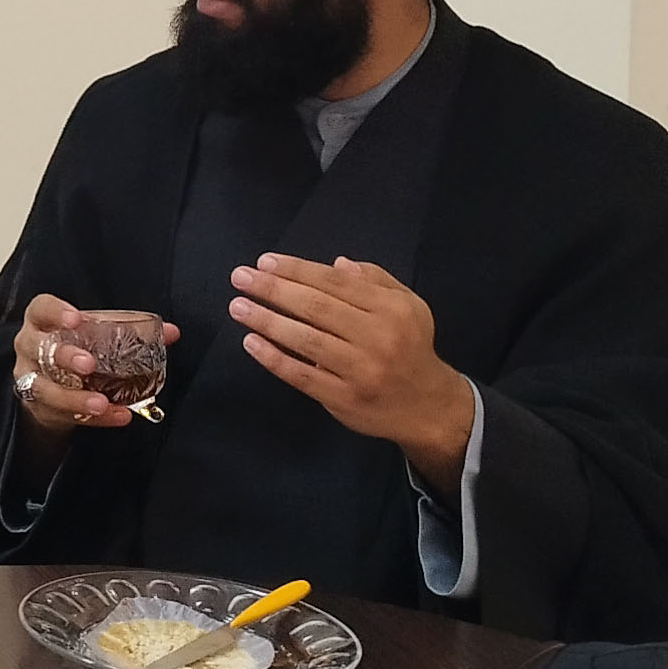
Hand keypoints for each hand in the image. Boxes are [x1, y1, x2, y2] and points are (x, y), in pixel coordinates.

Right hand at [10, 293, 175, 436]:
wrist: (52, 385)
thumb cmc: (76, 348)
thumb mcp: (97, 335)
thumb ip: (129, 331)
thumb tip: (171, 332)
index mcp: (42, 321)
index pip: (41, 309)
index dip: (56, 312)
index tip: (76, 319)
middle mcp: (29, 347)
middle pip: (37, 347)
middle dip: (63, 355)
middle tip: (88, 365)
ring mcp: (29, 378)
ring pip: (43, 387)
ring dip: (74, 397)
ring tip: (101, 403)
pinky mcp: (39, 407)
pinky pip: (63, 414)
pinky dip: (92, 418)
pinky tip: (117, 416)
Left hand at [227, 255, 475, 485]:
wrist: (429, 406)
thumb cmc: (410, 347)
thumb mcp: (407, 305)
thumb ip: (374, 280)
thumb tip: (335, 263)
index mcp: (391, 309)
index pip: (334, 282)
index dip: (296, 270)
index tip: (264, 262)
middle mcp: (377, 337)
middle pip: (316, 308)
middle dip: (273, 289)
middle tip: (240, 277)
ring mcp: (359, 370)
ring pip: (306, 340)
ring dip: (266, 320)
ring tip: (238, 306)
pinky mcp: (343, 398)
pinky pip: (302, 375)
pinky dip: (273, 358)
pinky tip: (251, 342)